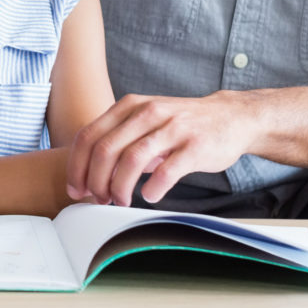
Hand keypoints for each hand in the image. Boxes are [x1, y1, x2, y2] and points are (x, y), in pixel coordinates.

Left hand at [66, 92, 265, 206]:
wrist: (231, 116)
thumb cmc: (183, 123)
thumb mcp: (145, 121)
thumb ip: (119, 140)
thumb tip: (90, 175)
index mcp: (129, 106)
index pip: (88, 136)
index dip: (77, 166)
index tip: (76, 189)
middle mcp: (147, 112)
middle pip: (105, 149)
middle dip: (95, 181)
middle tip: (99, 199)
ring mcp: (172, 127)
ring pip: (131, 159)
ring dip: (119, 187)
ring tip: (121, 201)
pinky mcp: (195, 145)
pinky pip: (167, 170)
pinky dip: (153, 188)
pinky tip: (150, 196)